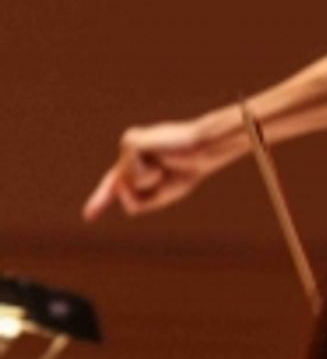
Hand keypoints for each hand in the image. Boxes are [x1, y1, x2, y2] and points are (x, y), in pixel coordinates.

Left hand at [83, 118, 228, 220]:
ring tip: (166, 165)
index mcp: (138, 165)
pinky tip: (161, 160)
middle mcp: (129, 153)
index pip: (115, 185)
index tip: (88, 216)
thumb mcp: (161, 196)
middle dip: (106, 196)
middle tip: (153, 178)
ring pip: (127, 182)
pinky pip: (133, 173)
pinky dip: (149, 173)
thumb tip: (119, 186)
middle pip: (119, 188)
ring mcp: (128, 145)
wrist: (205, 149)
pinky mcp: (131, 141)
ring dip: (150, 181)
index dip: (101, 200)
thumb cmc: (188, 169)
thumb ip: (136, 201)